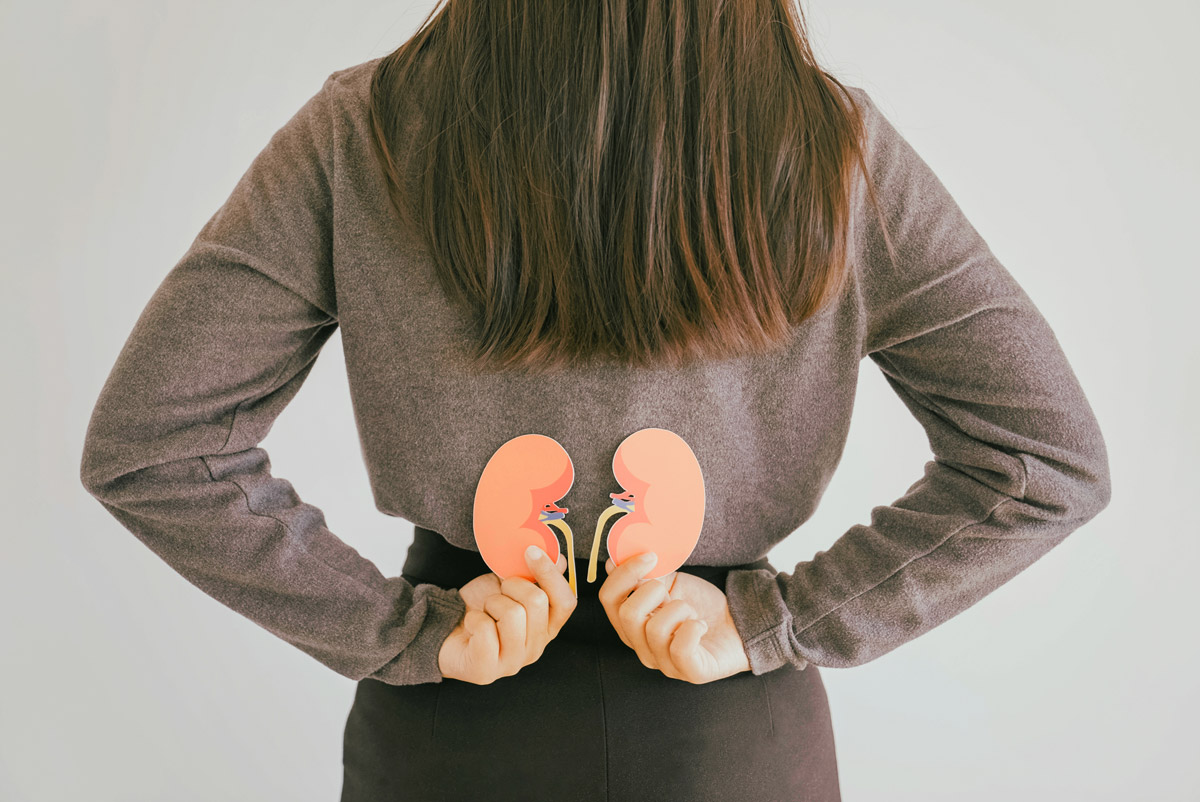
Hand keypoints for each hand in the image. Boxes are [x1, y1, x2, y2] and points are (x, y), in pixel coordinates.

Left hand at [438, 546, 576, 684]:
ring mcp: (513, 662)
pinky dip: (474, 618)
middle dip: (512, 585)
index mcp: (546, 628)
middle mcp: (535, 648)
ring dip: (492, 603)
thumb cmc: (482, 608)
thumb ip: (535, 575)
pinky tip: (472, 624)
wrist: (447, 628)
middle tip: (498, 592)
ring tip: (485, 611)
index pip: (566, 602)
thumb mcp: (509, 585)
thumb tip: (559, 559)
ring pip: (512, 614)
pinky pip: (485, 629)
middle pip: (537, 602)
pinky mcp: (487, 670)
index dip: (551, 575)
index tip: (531, 551)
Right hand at [597, 551, 751, 683]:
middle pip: (626, 614)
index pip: (608, 599)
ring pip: (655, 630)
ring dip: (678, 609)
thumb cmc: (700, 605)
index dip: (623, 573)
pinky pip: (680, 649)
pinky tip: (700, 625)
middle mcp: (642, 646)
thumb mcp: (670, 584)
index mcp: (632, 623)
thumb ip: (644, 575)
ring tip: (690, 611)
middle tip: (670, 590)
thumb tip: (616, 559)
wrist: (739, 624)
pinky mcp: (690, 673)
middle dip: (651, 591)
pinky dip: (693, 628)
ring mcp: (664, 663)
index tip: (650, 556)